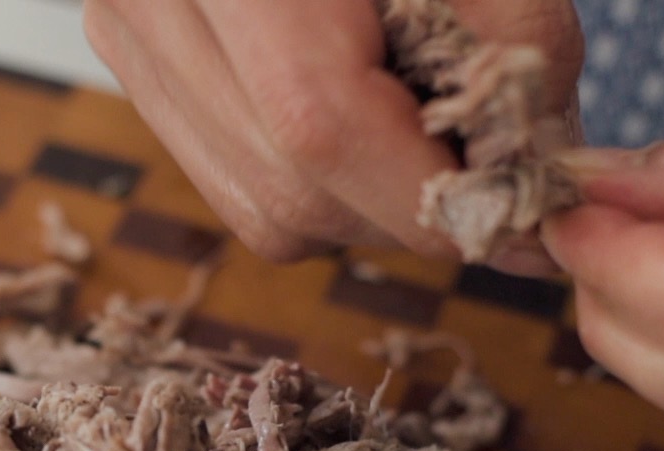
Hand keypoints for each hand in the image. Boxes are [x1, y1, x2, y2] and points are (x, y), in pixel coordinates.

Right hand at [83, 0, 581, 270]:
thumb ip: (520, 48)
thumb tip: (533, 184)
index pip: (320, 120)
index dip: (428, 186)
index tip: (517, 207)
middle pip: (294, 185)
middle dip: (412, 204)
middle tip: (494, 170)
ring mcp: (130, 31)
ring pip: (266, 206)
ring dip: (371, 201)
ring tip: (427, 126)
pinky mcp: (135, 59)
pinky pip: (238, 186)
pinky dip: (319, 182)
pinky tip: (363, 117)